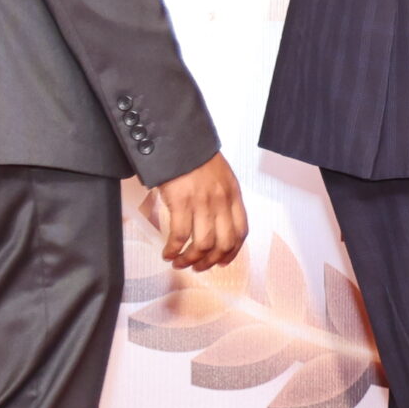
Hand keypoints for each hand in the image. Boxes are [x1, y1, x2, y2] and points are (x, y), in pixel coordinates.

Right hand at [149, 154, 248, 271]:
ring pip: (202, 244)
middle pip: (223, 243)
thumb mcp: (220, 176)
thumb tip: (217, 222)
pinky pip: (180, 236)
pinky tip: (168, 253)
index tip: (222, 261)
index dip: (232, 252)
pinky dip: (173, 249)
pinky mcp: (181, 202)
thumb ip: (222, 198)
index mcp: (233, 195)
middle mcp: (221, 201)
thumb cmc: (196, 157)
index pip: (240, 232)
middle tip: (197, 267)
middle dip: (210, 262)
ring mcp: (202, 202)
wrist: (180, 139)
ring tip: (179, 263)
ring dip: (190, 259)